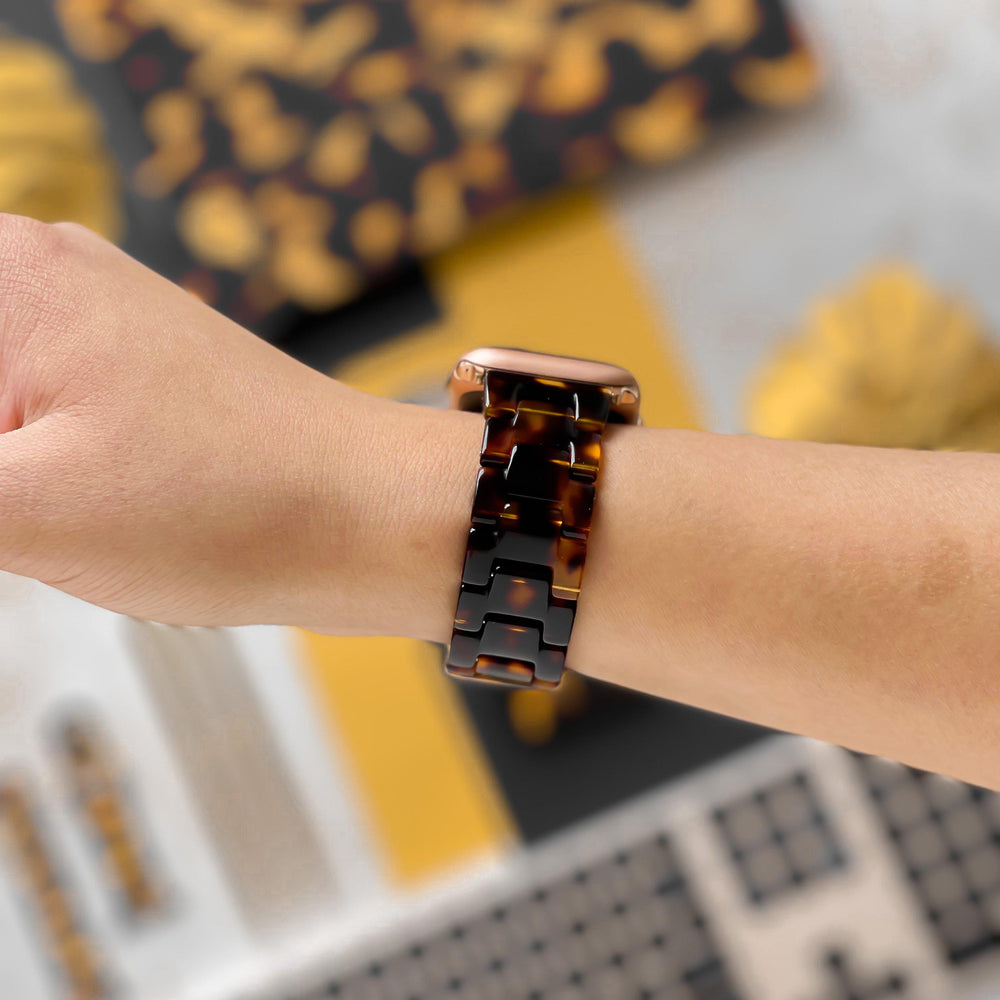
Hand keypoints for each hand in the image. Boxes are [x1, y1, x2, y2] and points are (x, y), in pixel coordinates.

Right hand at [0, 213, 478, 634]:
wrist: (371, 519)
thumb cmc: (241, 505)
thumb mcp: (21, 508)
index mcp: (4, 277)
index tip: (5, 487)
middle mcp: (44, 277)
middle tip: (29, 518)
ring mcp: (90, 327)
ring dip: (5, 472)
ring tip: (55, 515)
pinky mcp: (122, 381)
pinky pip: (20, 405)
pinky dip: (10, 462)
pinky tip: (47, 512)